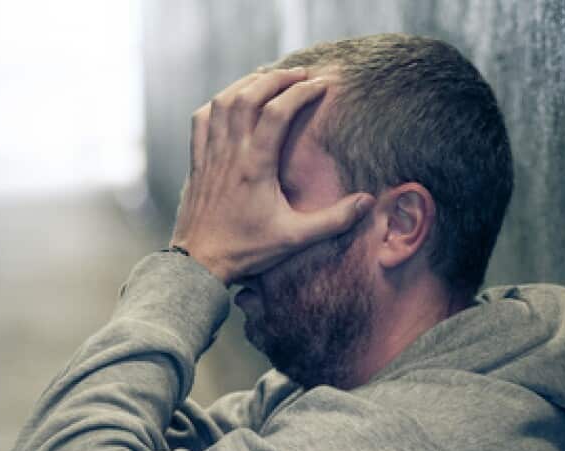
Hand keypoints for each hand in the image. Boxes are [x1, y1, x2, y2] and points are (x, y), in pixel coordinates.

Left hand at [170, 68, 374, 284]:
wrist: (198, 263)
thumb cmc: (246, 251)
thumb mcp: (295, 238)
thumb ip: (333, 220)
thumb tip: (366, 202)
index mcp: (255, 166)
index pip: (277, 112)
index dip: (301, 91)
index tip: (321, 84)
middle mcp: (230, 153)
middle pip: (249, 95)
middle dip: (277, 78)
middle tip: (300, 74)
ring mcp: (210, 154)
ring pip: (224, 101)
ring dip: (248, 83)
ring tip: (270, 79)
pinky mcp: (197, 161)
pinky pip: (202, 118)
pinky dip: (218, 102)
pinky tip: (232, 101)